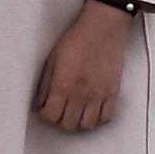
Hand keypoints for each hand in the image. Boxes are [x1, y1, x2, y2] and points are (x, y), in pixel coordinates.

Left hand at [36, 2, 133, 132]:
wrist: (103, 28)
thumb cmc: (76, 41)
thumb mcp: (52, 61)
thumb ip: (46, 85)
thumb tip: (41, 103)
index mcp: (63, 85)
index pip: (50, 116)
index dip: (45, 114)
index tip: (44, 108)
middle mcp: (81, 94)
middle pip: (68, 125)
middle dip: (59, 121)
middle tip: (58, 111)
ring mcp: (99, 94)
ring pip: (87, 125)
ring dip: (78, 122)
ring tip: (73, 113)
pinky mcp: (113, 92)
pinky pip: (106, 117)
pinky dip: (97, 119)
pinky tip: (90, 111)